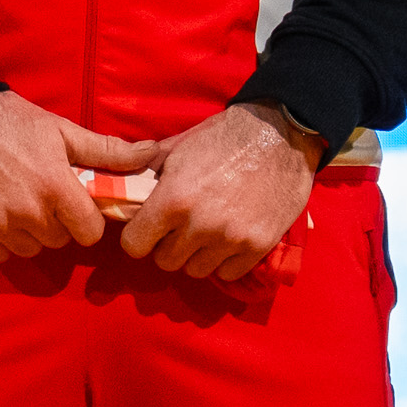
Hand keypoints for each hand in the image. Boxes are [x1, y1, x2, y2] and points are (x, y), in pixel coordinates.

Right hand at [0, 92, 159, 261]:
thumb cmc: (10, 120)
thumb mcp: (61, 130)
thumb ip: (107, 150)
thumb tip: (151, 154)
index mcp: (56, 187)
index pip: (89, 233)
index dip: (86, 220)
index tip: (76, 205)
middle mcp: (28, 212)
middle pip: (59, 240)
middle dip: (57, 222)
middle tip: (42, 195)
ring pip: (30, 249)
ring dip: (29, 233)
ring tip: (18, 202)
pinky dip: (1, 239)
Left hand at [117, 102, 318, 282]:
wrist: (280, 133)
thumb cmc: (225, 136)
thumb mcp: (178, 148)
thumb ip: (148, 173)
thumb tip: (126, 188)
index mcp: (173, 199)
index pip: (134, 244)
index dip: (137, 238)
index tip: (147, 231)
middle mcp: (199, 225)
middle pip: (165, 261)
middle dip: (168, 246)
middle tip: (180, 228)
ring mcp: (230, 238)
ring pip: (196, 270)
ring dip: (197, 255)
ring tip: (207, 232)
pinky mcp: (258, 245)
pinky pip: (228, 273)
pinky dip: (225, 261)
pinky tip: (228, 239)